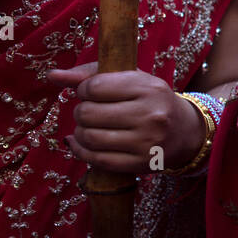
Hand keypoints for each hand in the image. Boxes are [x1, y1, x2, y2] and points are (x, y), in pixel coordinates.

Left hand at [47, 63, 205, 173]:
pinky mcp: (141, 163)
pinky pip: (96, 160)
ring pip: (89, 137)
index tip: (91, 93)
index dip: (84, 90)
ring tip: (90, 127)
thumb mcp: (131, 79)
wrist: (185, 132)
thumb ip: (91, 74)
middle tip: (90, 112)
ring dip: (80, 132)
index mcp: (149, 88)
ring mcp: (147, 141)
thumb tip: (52, 75)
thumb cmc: (150, 101)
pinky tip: (84, 144)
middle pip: (87, 113)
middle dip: (81, 112)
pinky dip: (82, 151)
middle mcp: (151, 114)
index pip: (95, 86)